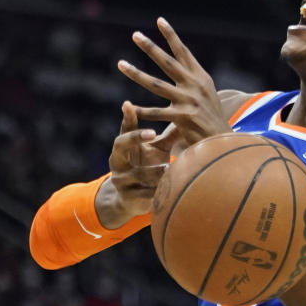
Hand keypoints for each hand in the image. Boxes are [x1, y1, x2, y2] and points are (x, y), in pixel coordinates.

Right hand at [96, 102, 170, 228]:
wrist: (132, 201)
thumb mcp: (158, 151)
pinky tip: (166, 189)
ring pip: (137, 173)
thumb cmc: (149, 168)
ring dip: (154, 171)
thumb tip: (188, 115)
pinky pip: (143, 193)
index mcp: (124, 147)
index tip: (130, 105)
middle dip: (135, 137)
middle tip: (153, 133)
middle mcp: (117, 160)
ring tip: (168, 168)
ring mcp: (120, 179)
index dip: (127, 117)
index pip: (125, 128)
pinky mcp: (126, 197)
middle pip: (120, 144)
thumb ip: (170, 136)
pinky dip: (156, 191)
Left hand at [117, 17, 230, 145]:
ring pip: (155, 84)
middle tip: (135, 35)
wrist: (223, 140)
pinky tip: (128, 106)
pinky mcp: (182, 117)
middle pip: (167, 62)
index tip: (160, 21)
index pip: (183, 52)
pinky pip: (156, 113)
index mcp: (201, 77)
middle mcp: (195, 85)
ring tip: (121, 64)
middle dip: (150, 47)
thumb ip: (193, 80)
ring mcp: (188, 100)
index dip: (171, 36)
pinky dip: (141, 110)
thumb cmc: (213, 119)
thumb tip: (182, 65)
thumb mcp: (207, 93)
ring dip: (136, 73)